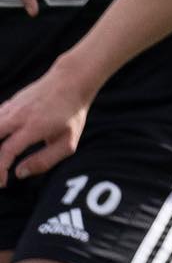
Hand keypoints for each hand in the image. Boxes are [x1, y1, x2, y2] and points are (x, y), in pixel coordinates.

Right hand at [0, 64, 93, 183]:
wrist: (73, 79)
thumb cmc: (72, 113)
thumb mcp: (68, 141)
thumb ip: (45, 161)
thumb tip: (19, 173)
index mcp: (33, 127)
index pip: (6, 152)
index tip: (3, 183)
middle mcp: (19, 115)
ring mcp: (13, 106)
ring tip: (1, 159)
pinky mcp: (11, 102)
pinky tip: (3, 141)